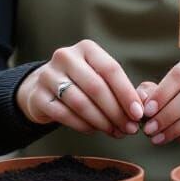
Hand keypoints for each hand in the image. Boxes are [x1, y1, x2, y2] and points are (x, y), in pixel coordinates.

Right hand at [16, 39, 143, 137]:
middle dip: (116, 112)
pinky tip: (94, 130)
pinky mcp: (38, 96)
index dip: (127, 93)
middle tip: (129, 128)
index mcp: (86, 48)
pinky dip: (83, 125)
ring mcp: (48, 75)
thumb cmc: (81, 82)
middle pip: (96, 87)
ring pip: (81, 103)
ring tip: (114, 132)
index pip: (111, 69)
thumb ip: (120, 89)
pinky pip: (65, 115)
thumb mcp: (99, 77)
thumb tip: (142, 108)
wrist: (44, 88)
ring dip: (102, 122)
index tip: (138, 113)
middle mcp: (66, 57)